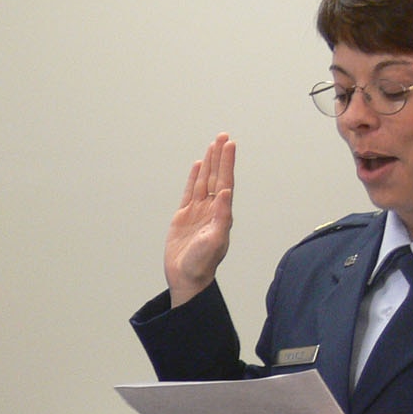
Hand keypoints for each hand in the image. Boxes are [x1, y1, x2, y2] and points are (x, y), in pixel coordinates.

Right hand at [164, 133, 234, 306]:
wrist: (187, 277)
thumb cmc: (203, 263)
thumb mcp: (215, 240)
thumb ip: (222, 216)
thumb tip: (226, 193)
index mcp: (221, 213)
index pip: (225, 182)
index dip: (227, 163)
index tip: (229, 145)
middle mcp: (211, 209)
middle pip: (216, 177)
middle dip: (220, 157)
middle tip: (223, 136)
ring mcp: (197, 212)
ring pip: (204, 181)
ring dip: (209, 163)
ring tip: (213, 145)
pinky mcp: (183, 217)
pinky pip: (190, 192)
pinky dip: (194, 178)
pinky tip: (197, 166)